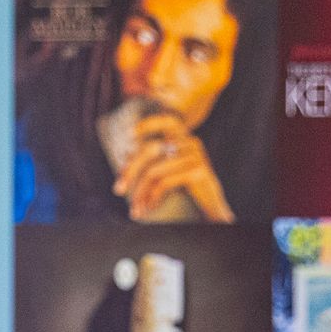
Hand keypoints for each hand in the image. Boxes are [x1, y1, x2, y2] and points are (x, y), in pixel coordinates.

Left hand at [113, 116, 232, 222]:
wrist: (212, 209)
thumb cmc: (187, 191)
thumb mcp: (169, 173)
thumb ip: (153, 161)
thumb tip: (126, 153)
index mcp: (184, 140)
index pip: (168, 122)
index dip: (149, 123)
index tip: (129, 134)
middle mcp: (191, 143)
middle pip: (151, 150)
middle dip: (130, 171)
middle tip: (118, 190)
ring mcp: (196, 156)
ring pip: (154, 171)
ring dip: (140, 193)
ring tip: (136, 210)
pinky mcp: (198, 172)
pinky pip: (165, 183)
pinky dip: (153, 198)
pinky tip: (149, 209)